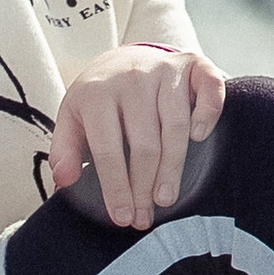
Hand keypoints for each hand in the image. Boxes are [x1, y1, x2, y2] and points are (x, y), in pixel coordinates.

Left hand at [51, 44, 225, 229]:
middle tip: (145, 217)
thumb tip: (64, 180)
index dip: (116, 187)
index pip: (107, 149)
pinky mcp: (192, 64)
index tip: (123, 216)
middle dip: (145, 187)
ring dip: (174, 167)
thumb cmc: (98, 99)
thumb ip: (64, 151)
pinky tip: (199, 137)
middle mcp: (132, 79)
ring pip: (175, 125)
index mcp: (96, 93)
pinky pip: (209, 87)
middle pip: (144, 144)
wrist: (121, 57)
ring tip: (166, 198)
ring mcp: (164, 69)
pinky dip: (208, 112)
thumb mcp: (72, 120)